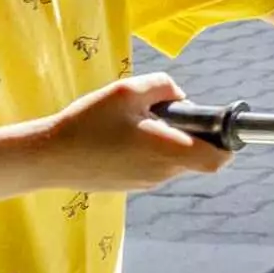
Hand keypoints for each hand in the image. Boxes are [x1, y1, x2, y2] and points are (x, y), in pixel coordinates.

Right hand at [30, 75, 230, 191]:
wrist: (46, 157)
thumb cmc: (88, 123)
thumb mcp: (128, 91)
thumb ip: (164, 86)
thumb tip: (180, 97)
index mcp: (169, 152)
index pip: (217, 160)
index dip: (226, 144)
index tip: (217, 124)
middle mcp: (162, 174)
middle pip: (196, 156)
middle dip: (190, 133)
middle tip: (163, 113)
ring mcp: (144, 183)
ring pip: (172, 160)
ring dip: (167, 141)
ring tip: (135, 122)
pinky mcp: (128, 185)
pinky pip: (152, 166)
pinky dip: (148, 150)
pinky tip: (120, 136)